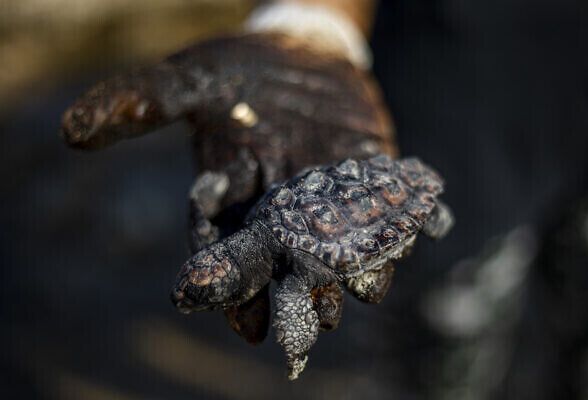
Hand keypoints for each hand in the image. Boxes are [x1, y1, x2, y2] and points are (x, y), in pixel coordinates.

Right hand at [61, 32, 396, 343]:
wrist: (304, 53)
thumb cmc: (240, 74)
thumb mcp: (189, 82)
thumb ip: (139, 104)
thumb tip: (71, 131)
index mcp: (236, 201)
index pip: (227, 251)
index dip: (229, 284)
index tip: (238, 318)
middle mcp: (283, 211)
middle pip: (285, 264)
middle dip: (289, 294)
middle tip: (297, 327)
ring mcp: (332, 199)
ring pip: (339, 248)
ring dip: (347, 272)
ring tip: (354, 292)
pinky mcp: (373, 178)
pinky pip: (387, 211)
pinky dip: (400, 226)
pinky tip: (409, 238)